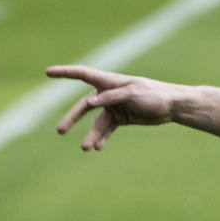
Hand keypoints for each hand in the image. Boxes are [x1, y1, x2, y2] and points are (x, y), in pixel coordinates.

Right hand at [50, 64, 177, 150]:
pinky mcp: (121, 118)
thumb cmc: (154, 94)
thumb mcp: (133, 93)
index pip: (82, 74)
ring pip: (96, 122)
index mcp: (109, 81)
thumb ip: (112, 97)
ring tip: (86, 148)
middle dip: (73, 118)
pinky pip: (107, 129)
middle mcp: (108, 93)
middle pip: (84, 106)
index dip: (65, 73)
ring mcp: (113, 106)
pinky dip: (103, 138)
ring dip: (91, 135)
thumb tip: (91, 103)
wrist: (172, 106)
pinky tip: (98, 147)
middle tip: (60, 130)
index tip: (48, 72)